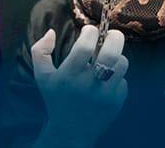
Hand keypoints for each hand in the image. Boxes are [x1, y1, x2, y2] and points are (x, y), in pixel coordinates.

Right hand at [32, 25, 127, 146]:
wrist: (71, 132)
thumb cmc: (56, 98)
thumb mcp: (42, 76)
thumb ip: (40, 51)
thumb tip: (52, 31)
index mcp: (69, 75)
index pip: (85, 46)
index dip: (90, 31)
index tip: (89, 31)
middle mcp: (88, 85)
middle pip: (111, 52)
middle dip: (114, 36)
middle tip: (111, 34)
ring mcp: (105, 95)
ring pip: (122, 63)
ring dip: (116, 55)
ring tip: (107, 57)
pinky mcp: (116, 102)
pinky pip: (123, 79)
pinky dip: (117, 75)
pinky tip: (106, 80)